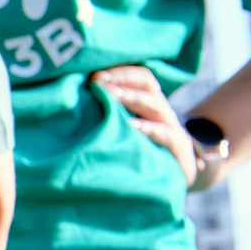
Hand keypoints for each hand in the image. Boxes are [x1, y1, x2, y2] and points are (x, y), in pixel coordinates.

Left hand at [92, 65, 196, 183]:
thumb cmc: (141, 151)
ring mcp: (170, 127)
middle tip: (98, 81)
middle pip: (146, 85)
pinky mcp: (176, 148)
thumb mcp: (127, 129)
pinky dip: (148, 129)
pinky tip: (131, 127)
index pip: (140, 76)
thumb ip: (110, 114)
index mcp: (150, 102)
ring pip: (154, 106)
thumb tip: (74, 103)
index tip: (95, 73)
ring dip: (131, 98)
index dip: (120, 71)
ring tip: (111, 95)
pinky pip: (165, 134)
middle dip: (121, 80)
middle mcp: (161, 111)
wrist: (175, 178)